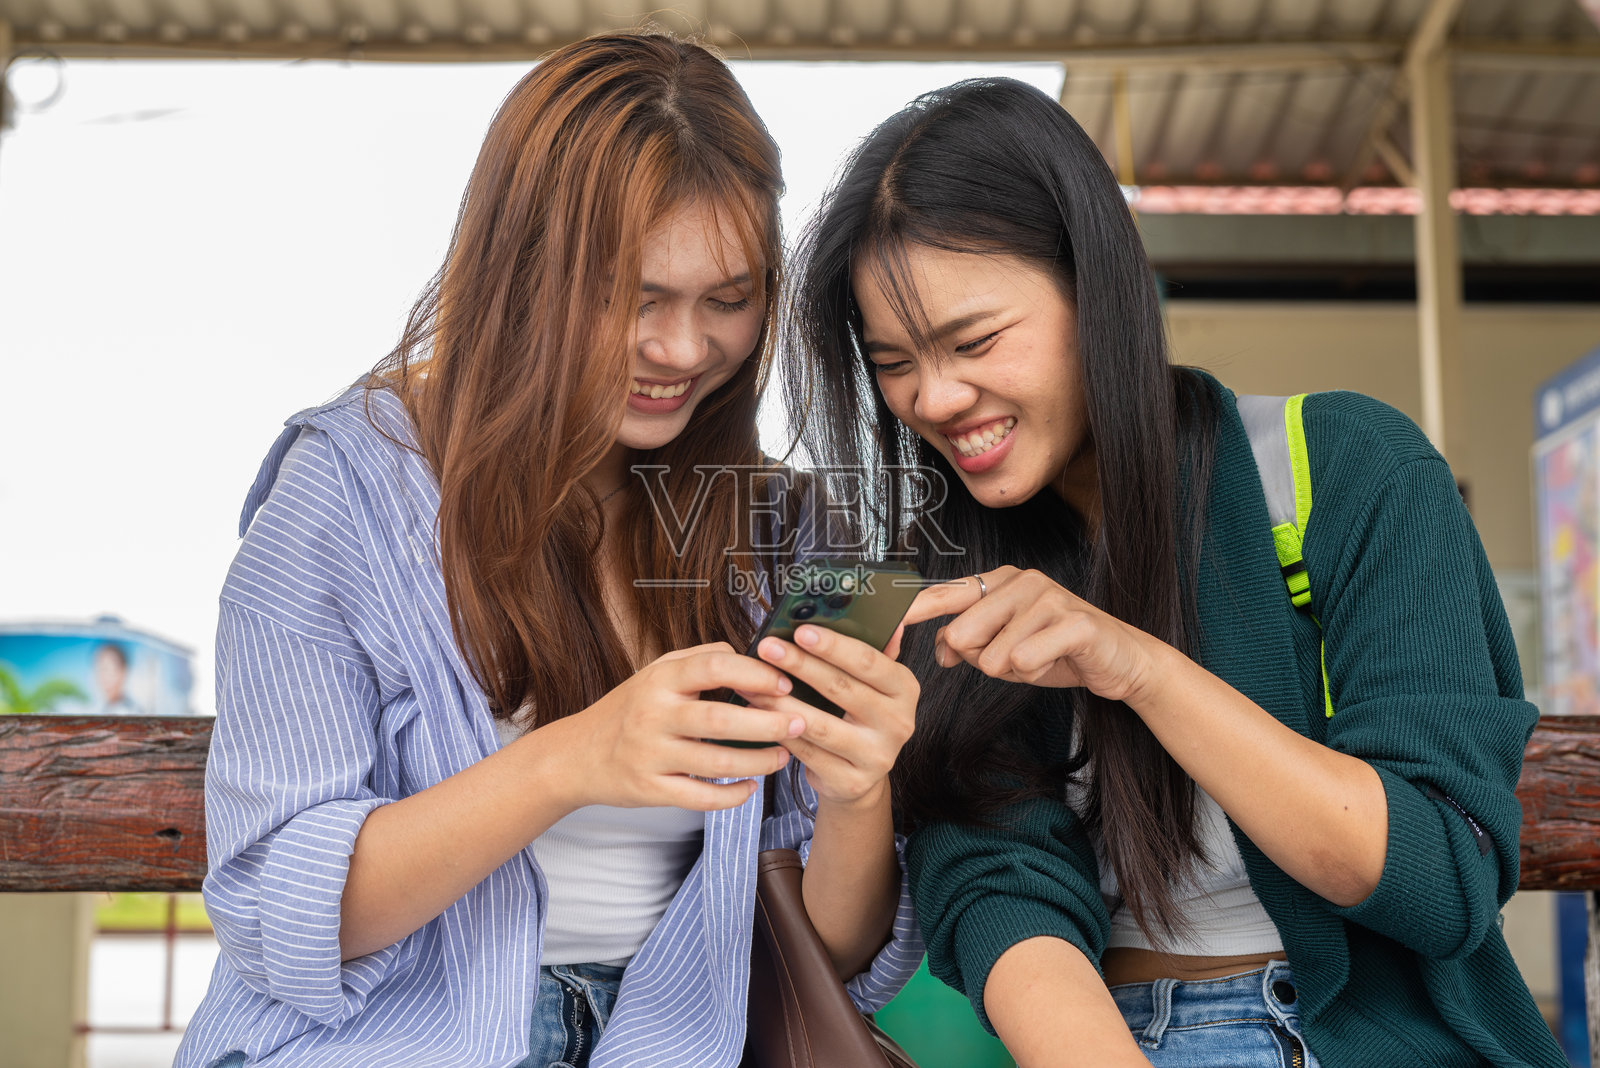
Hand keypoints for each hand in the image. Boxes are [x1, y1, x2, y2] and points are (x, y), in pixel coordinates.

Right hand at [559, 642, 799, 810]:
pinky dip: (731, 796)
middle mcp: (654, 715)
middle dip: (767, 723)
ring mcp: (651, 755)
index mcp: (660, 680)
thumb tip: (749, 655)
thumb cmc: (629, 710)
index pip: (712, 667)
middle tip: (800, 723)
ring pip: (716, 762)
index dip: (754, 673)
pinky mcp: (650, 790)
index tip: (783, 683)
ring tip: (784, 757)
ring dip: (759, 761)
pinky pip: (700, 797)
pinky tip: (751, 788)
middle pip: (720, 719)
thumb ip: (700, 660)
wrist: (577, 756)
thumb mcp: (655, 673)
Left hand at [740, 626, 917, 806]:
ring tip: (752, 683)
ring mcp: (877, 756)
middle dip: (800, 665)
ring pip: (820, 724)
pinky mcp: (851, 781)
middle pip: (842, 688)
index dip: (833, 645)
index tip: (800, 629)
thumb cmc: (860, 717)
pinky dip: (779, 731)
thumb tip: (884, 616)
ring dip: (781, 701)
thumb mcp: (873, 684)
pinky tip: (757, 715)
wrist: (860, 776)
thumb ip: (873, 650)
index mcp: (906, 689)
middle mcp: (899, 723)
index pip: (869, 661)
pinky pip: (807, 752)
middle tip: (768, 647)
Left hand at [901, 568, 1160, 702]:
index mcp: (999, 582)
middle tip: (1017, 657)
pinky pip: (1026, 661)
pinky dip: (1036, 673)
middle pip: (962, 635)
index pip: (942, 594)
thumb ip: (969, 644)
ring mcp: (1049, 597)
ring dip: (1014, 671)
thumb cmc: (1056, 650)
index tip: (881, 628)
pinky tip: (1057, 661)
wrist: (1119, 659)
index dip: (909, 613)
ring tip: (1041, 657)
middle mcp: (1021, 581)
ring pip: (993, 657)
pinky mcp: (1075, 621)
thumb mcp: (1005, 649)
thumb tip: (941, 651)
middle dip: (983, 661)